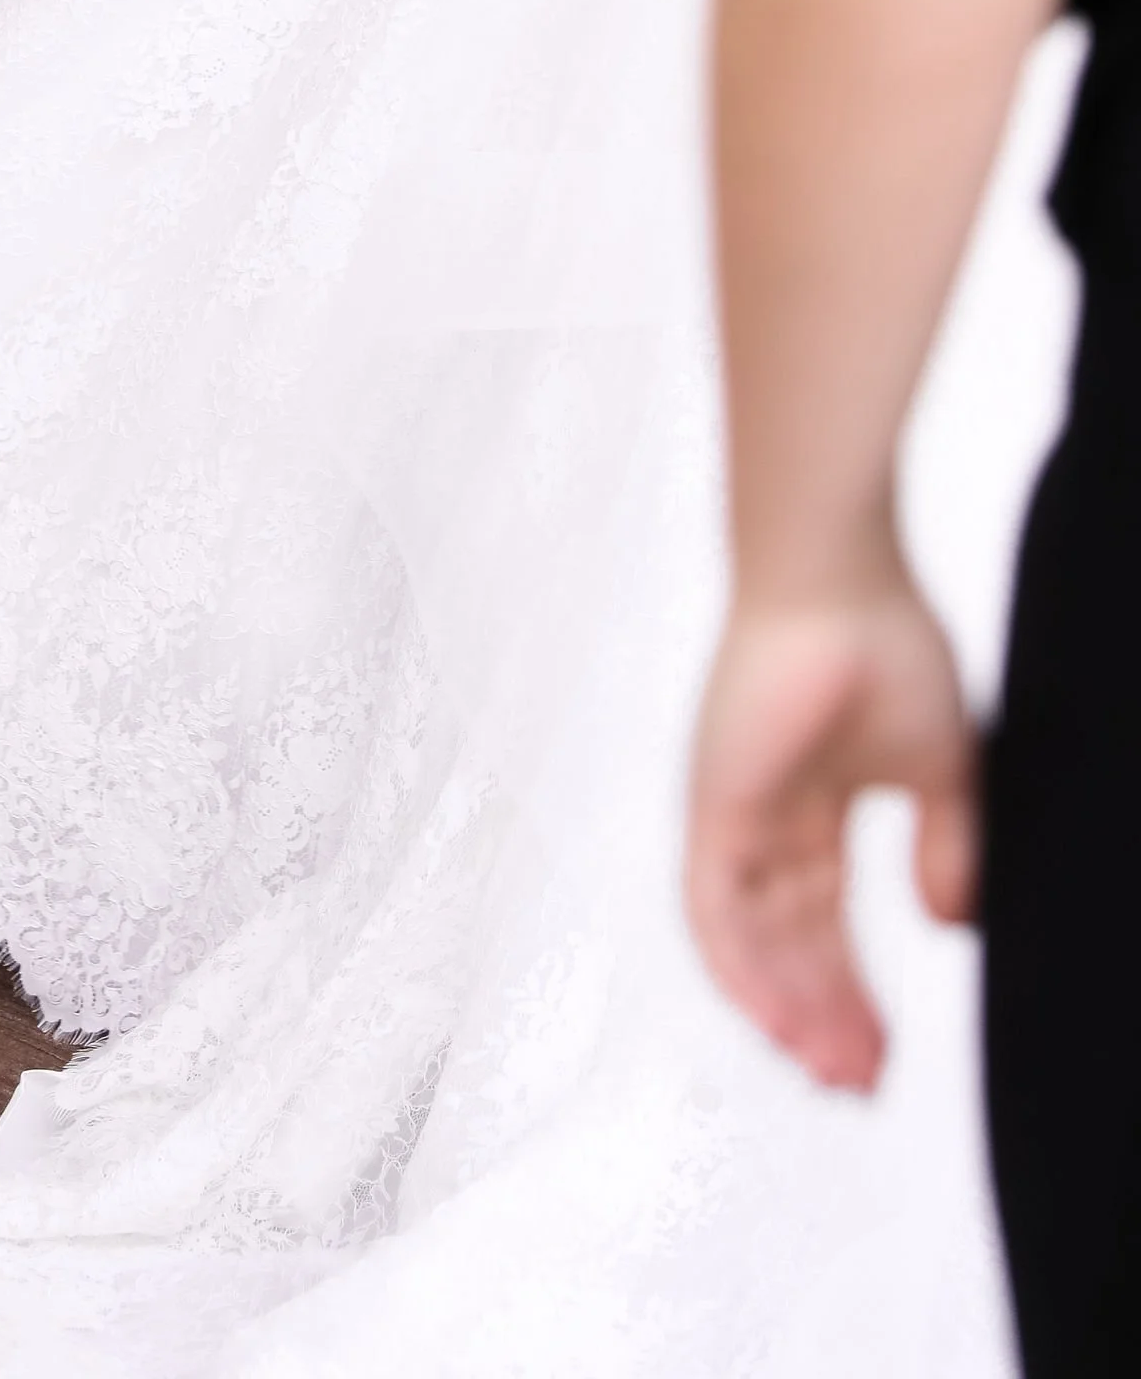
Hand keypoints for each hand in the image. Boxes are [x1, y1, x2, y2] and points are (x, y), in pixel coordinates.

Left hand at [686, 576, 977, 1091]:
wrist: (837, 578)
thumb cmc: (885, 640)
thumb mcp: (937, 766)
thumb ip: (947, 845)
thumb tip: (948, 926)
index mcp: (814, 796)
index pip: (824, 915)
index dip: (850, 986)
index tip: (883, 1053)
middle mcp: (764, 811)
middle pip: (787, 939)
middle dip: (822, 1013)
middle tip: (859, 1082)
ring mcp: (732, 809)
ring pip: (749, 938)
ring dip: (787, 1008)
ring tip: (832, 1069)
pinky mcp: (711, 805)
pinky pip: (714, 909)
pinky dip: (743, 971)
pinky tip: (779, 1024)